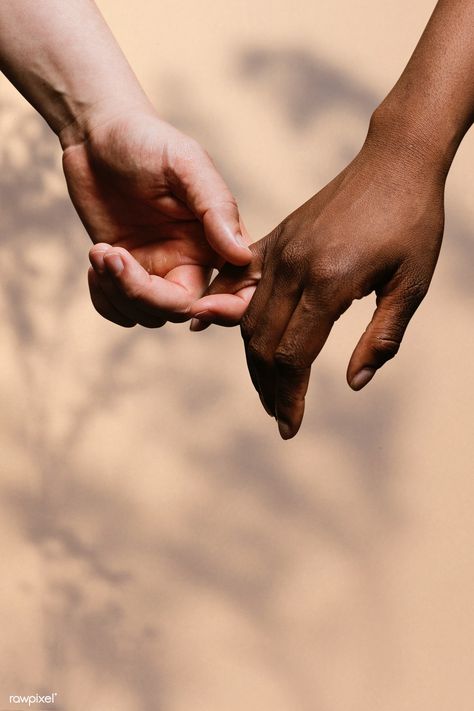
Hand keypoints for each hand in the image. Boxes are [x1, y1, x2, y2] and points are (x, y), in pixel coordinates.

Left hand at [62, 109, 250, 326]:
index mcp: (217, 240)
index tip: (198, 309)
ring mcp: (156, 269)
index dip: (226, 311)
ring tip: (100, 252)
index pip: (240, 290)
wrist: (96, 134)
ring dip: (117, 292)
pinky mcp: (124, 272)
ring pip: (148, 315)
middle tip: (113, 257)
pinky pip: (121, 311)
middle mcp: (191, 261)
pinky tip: (97, 261)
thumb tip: (242, 256)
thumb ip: (216, 207)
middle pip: (183, 310)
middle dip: (144, 294)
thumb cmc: (147, 140)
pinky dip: (105, 299)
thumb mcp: (186, 164)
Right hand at [190, 125, 445, 437]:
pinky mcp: (275, 238)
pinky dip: (222, 306)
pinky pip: (238, 279)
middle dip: (270, 387)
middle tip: (280, 416)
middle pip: (263, 343)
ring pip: (249, 318)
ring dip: (254, 360)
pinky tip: (204, 323)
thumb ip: (382, 337)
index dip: (290, 397)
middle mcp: (294, 268)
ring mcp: (280, 251)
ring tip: (268, 388)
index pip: (294, 355)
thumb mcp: (413, 284)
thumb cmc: (413, 222)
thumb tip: (353, 384)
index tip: (291, 426)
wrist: (395, 161)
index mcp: (330, 282)